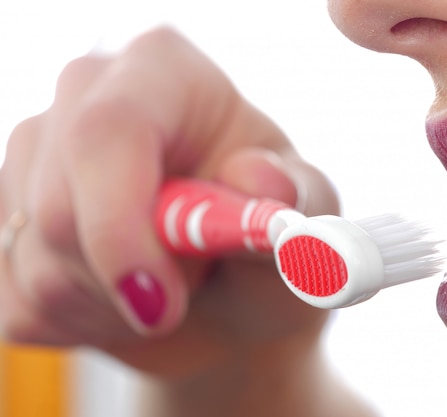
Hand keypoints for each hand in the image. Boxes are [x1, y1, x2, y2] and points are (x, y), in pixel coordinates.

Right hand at [0, 27, 339, 376]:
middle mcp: (85, 100)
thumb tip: (261, 181)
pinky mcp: (10, 222)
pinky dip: (81, 325)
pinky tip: (121, 301)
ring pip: (33, 262)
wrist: (231, 295)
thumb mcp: (304, 221)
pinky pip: (17, 303)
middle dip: (126, 280)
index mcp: (165, 73)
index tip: (158, 301)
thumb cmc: (268, 247)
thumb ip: (294, 200)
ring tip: (163, 291)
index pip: (110, 130)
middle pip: (57, 206)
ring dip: (111, 307)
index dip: (122, 224)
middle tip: (184, 298)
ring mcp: (36, 158)